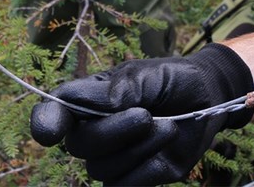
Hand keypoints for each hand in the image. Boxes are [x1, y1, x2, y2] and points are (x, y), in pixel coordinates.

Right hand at [30, 43, 253, 185]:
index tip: (49, 132)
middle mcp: (94, 129)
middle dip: (114, 132)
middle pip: (80, 146)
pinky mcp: (135, 177)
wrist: (208, 98)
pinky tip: (166, 151)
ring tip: (167, 127)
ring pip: (103, 169)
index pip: (54, 112)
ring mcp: (114, 156)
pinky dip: (147, 170)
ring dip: (138, 149)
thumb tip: (77, 104)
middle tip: (146, 115)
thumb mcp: (143, 76)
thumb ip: (112, 92)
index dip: (45, 122)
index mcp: (89, 100)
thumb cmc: (171, 79)